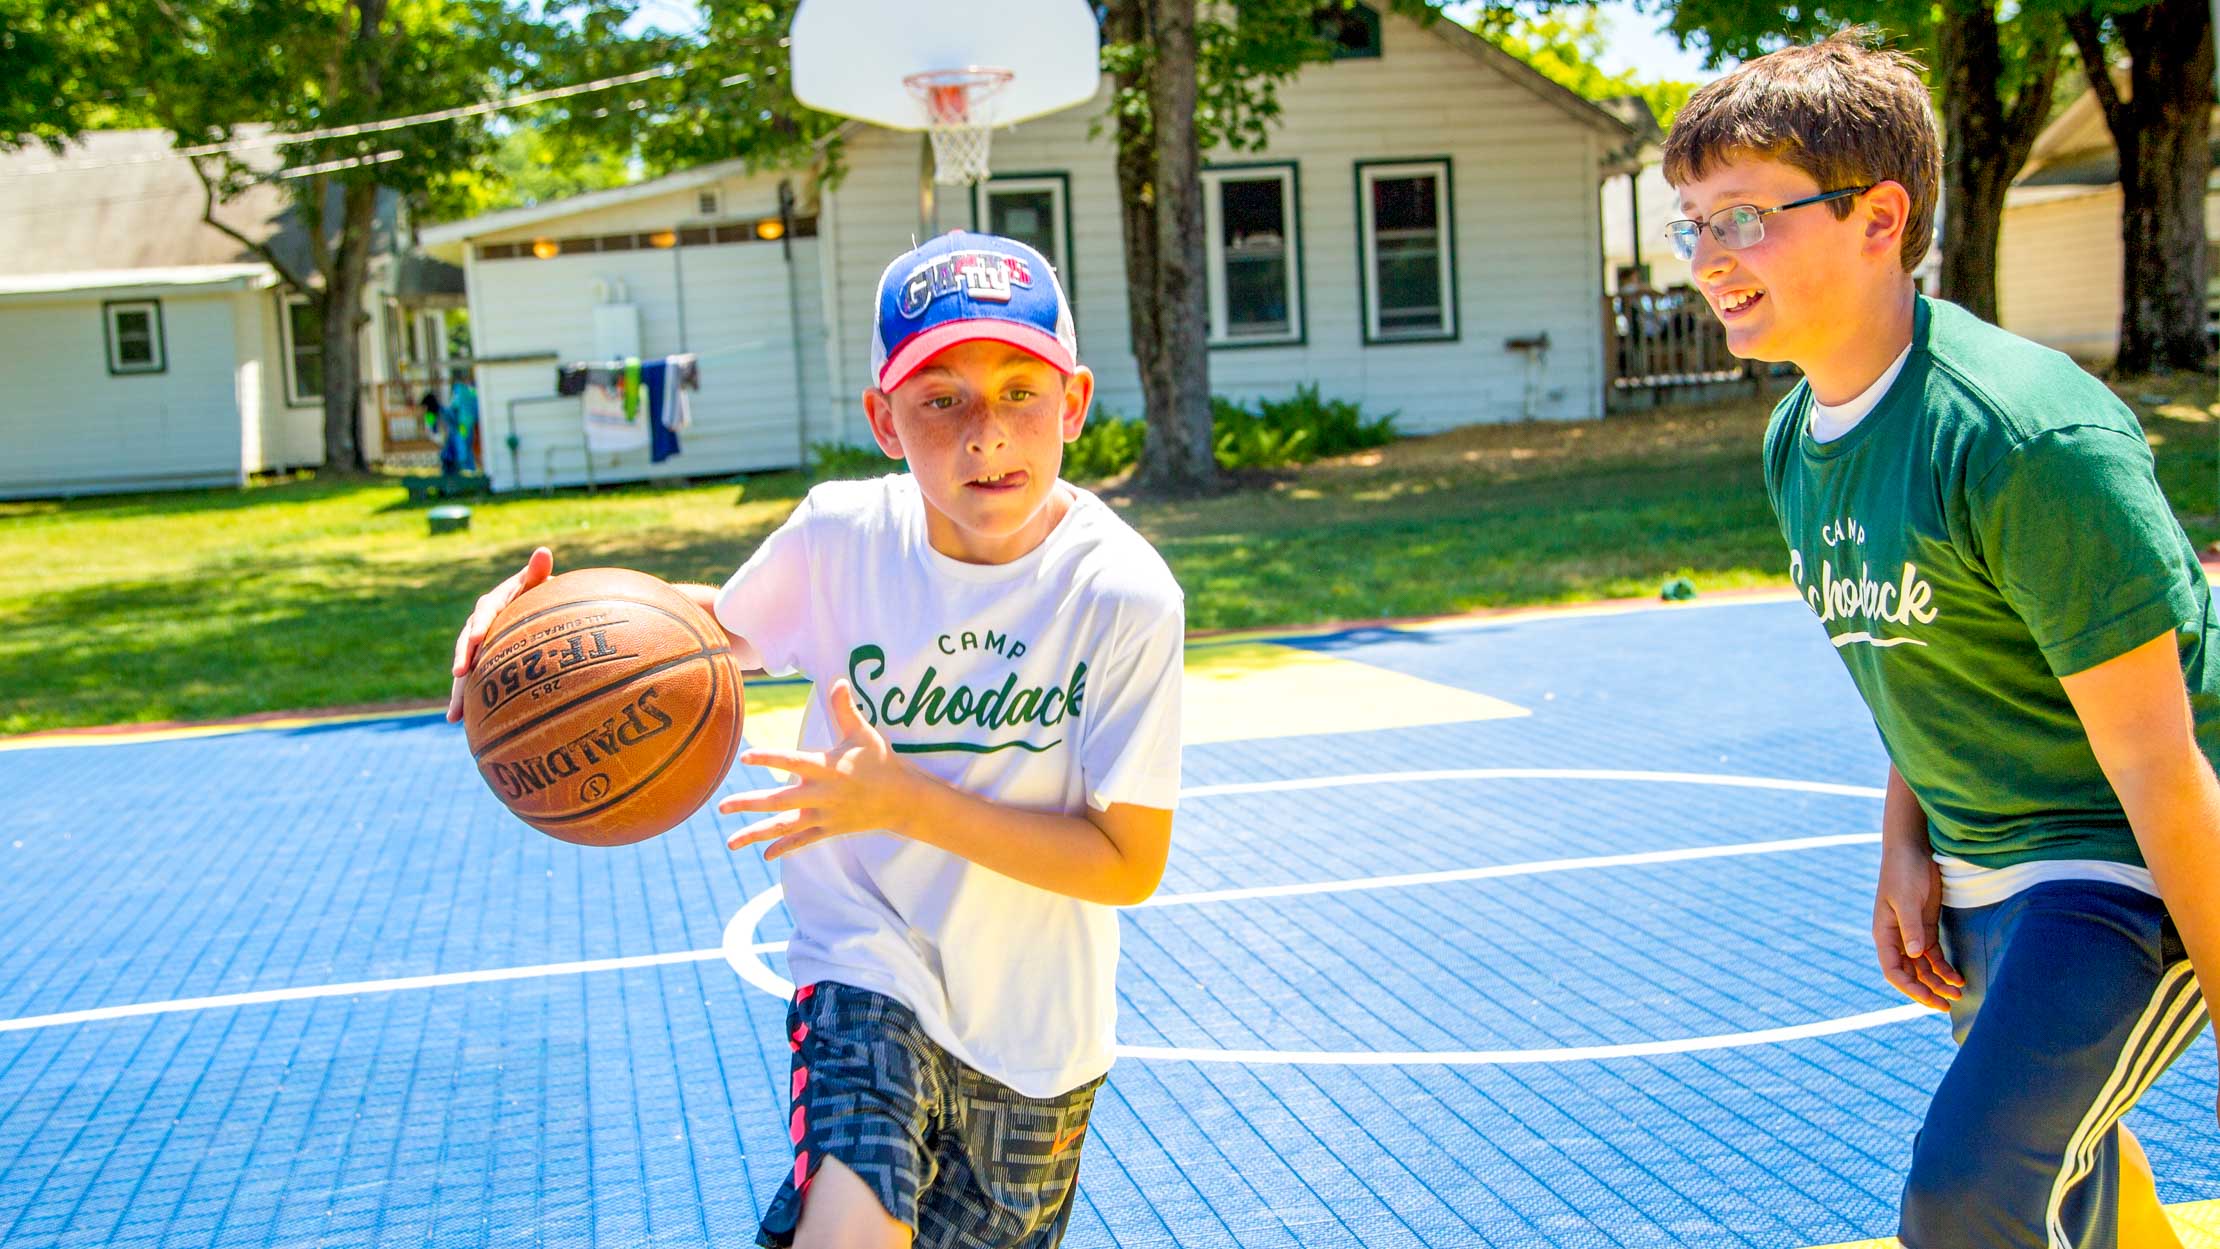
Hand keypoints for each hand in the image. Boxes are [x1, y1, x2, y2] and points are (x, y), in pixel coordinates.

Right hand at [445, 547, 553, 721]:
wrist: (531, 610)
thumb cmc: (537, 594)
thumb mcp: (535, 584)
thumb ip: (537, 572)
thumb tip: (544, 551)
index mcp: (492, 604)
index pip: (484, 613)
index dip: (480, 625)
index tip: (477, 638)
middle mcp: (479, 624)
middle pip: (468, 642)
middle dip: (463, 658)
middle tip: (460, 674)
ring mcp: (477, 645)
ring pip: (466, 665)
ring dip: (458, 688)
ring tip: (455, 712)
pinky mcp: (480, 661)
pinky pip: (471, 680)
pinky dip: (462, 700)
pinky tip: (455, 721)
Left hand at [719, 678, 924, 859]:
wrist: (903, 800)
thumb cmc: (881, 761)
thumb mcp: (864, 733)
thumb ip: (845, 709)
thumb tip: (837, 681)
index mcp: (828, 767)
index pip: (793, 761)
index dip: (769, 759)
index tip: (744, 758)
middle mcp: (822, 794)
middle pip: (779, 801)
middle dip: (749, 804)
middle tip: (721, 806)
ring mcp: (824, 815)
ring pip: (785, 826)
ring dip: (756, 834)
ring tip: (730, 842)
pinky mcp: (829, 829)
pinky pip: (803, 841)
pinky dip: (784, 847)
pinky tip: (764, 854)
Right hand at [1872, 844, 1964, 1009]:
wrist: (1913, 849)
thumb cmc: (1904, 871)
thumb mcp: (1907, 898)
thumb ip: (1910, 927)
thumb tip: (1914, 955)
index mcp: (1884, 934)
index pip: (1893, 970)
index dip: (1910, 989)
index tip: (1929, 1000)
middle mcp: (1897, 939)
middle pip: (1909, 974)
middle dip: (1927, 991)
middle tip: (1948, 1005)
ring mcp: (1912, 934)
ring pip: (1923, 968)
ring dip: (1938, 982)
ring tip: (1958, 993)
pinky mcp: (1926, 927)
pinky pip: (1934, 956)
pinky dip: (1944, 968)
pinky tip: (1958, 977)